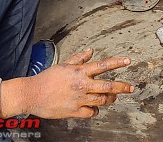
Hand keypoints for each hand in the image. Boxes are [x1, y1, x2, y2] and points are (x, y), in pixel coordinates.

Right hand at [10, 49, 134, 118]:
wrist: (31, 94)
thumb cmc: (47, 79)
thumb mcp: (63, 65)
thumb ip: (79, 58)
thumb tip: (91, 51)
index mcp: (79, 72)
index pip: (102, 65)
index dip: (117, 62)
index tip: (128, 61)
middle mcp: (82, 85)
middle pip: (108, 86)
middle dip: (122, 87)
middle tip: (131, 87)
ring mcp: (79, 99)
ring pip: (102, 100)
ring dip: (110, 99)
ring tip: (114, 97)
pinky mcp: (75, 111)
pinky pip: (92, 112)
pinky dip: (95, 110)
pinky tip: (95, 108)